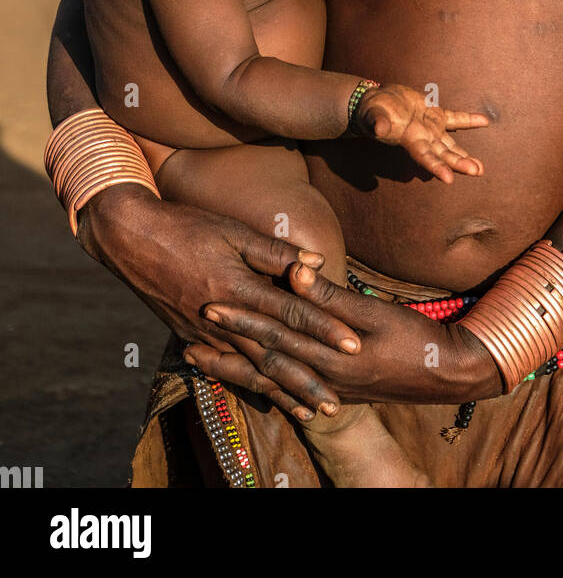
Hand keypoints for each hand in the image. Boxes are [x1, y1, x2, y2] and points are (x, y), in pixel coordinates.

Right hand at [77, 183, 361, 421]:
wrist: (132, 239)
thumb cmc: (188, 227)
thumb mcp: (234, 231)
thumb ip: (276, 252)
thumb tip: (317, 264)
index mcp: (238, 288)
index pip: (291, 313)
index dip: (324, 329)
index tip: (354, 344)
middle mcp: (224, 318)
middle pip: (273, 354)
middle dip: (307, 379)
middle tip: (337, 403)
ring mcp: (205, 333)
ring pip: (250, 369)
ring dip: (281, 392)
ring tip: (309, 411)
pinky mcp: (191, 338)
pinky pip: (226, 369)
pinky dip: (249, 385)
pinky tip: (265, 397)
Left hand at [183, 262, 502, 406]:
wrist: (446, 374)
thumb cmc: (414, 337)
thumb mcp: (375, 312)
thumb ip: (332, 295)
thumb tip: (296, 269)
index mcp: (329, 354)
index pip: (275, 332)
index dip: (241, 318)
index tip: (209, 304)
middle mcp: (321, 377)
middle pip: (264, 360)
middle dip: (226, 347)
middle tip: (190, 334)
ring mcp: (328, 389)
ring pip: (270, 378)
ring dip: (235, 368)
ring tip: (201, 359)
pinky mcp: (336, 393)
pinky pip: (288, 390)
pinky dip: (263, 384)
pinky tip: (246, 381)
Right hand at [356, 84, 487, 181]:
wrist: (378, 101)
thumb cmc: (372, 111)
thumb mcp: (373, 116)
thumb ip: (377, 123)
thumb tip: (379, 129)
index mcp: (410, 140)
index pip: (425, 157)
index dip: (436, 167)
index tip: (449, 179)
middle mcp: (424, 138)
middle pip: (444, 154)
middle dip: (459, 164)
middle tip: (477, 171)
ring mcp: (431, 128)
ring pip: (451, 144)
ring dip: (465, 155)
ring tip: (481, 168)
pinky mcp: (435, 114)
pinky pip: (456, 118)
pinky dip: (469, 120)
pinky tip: (484, 122)